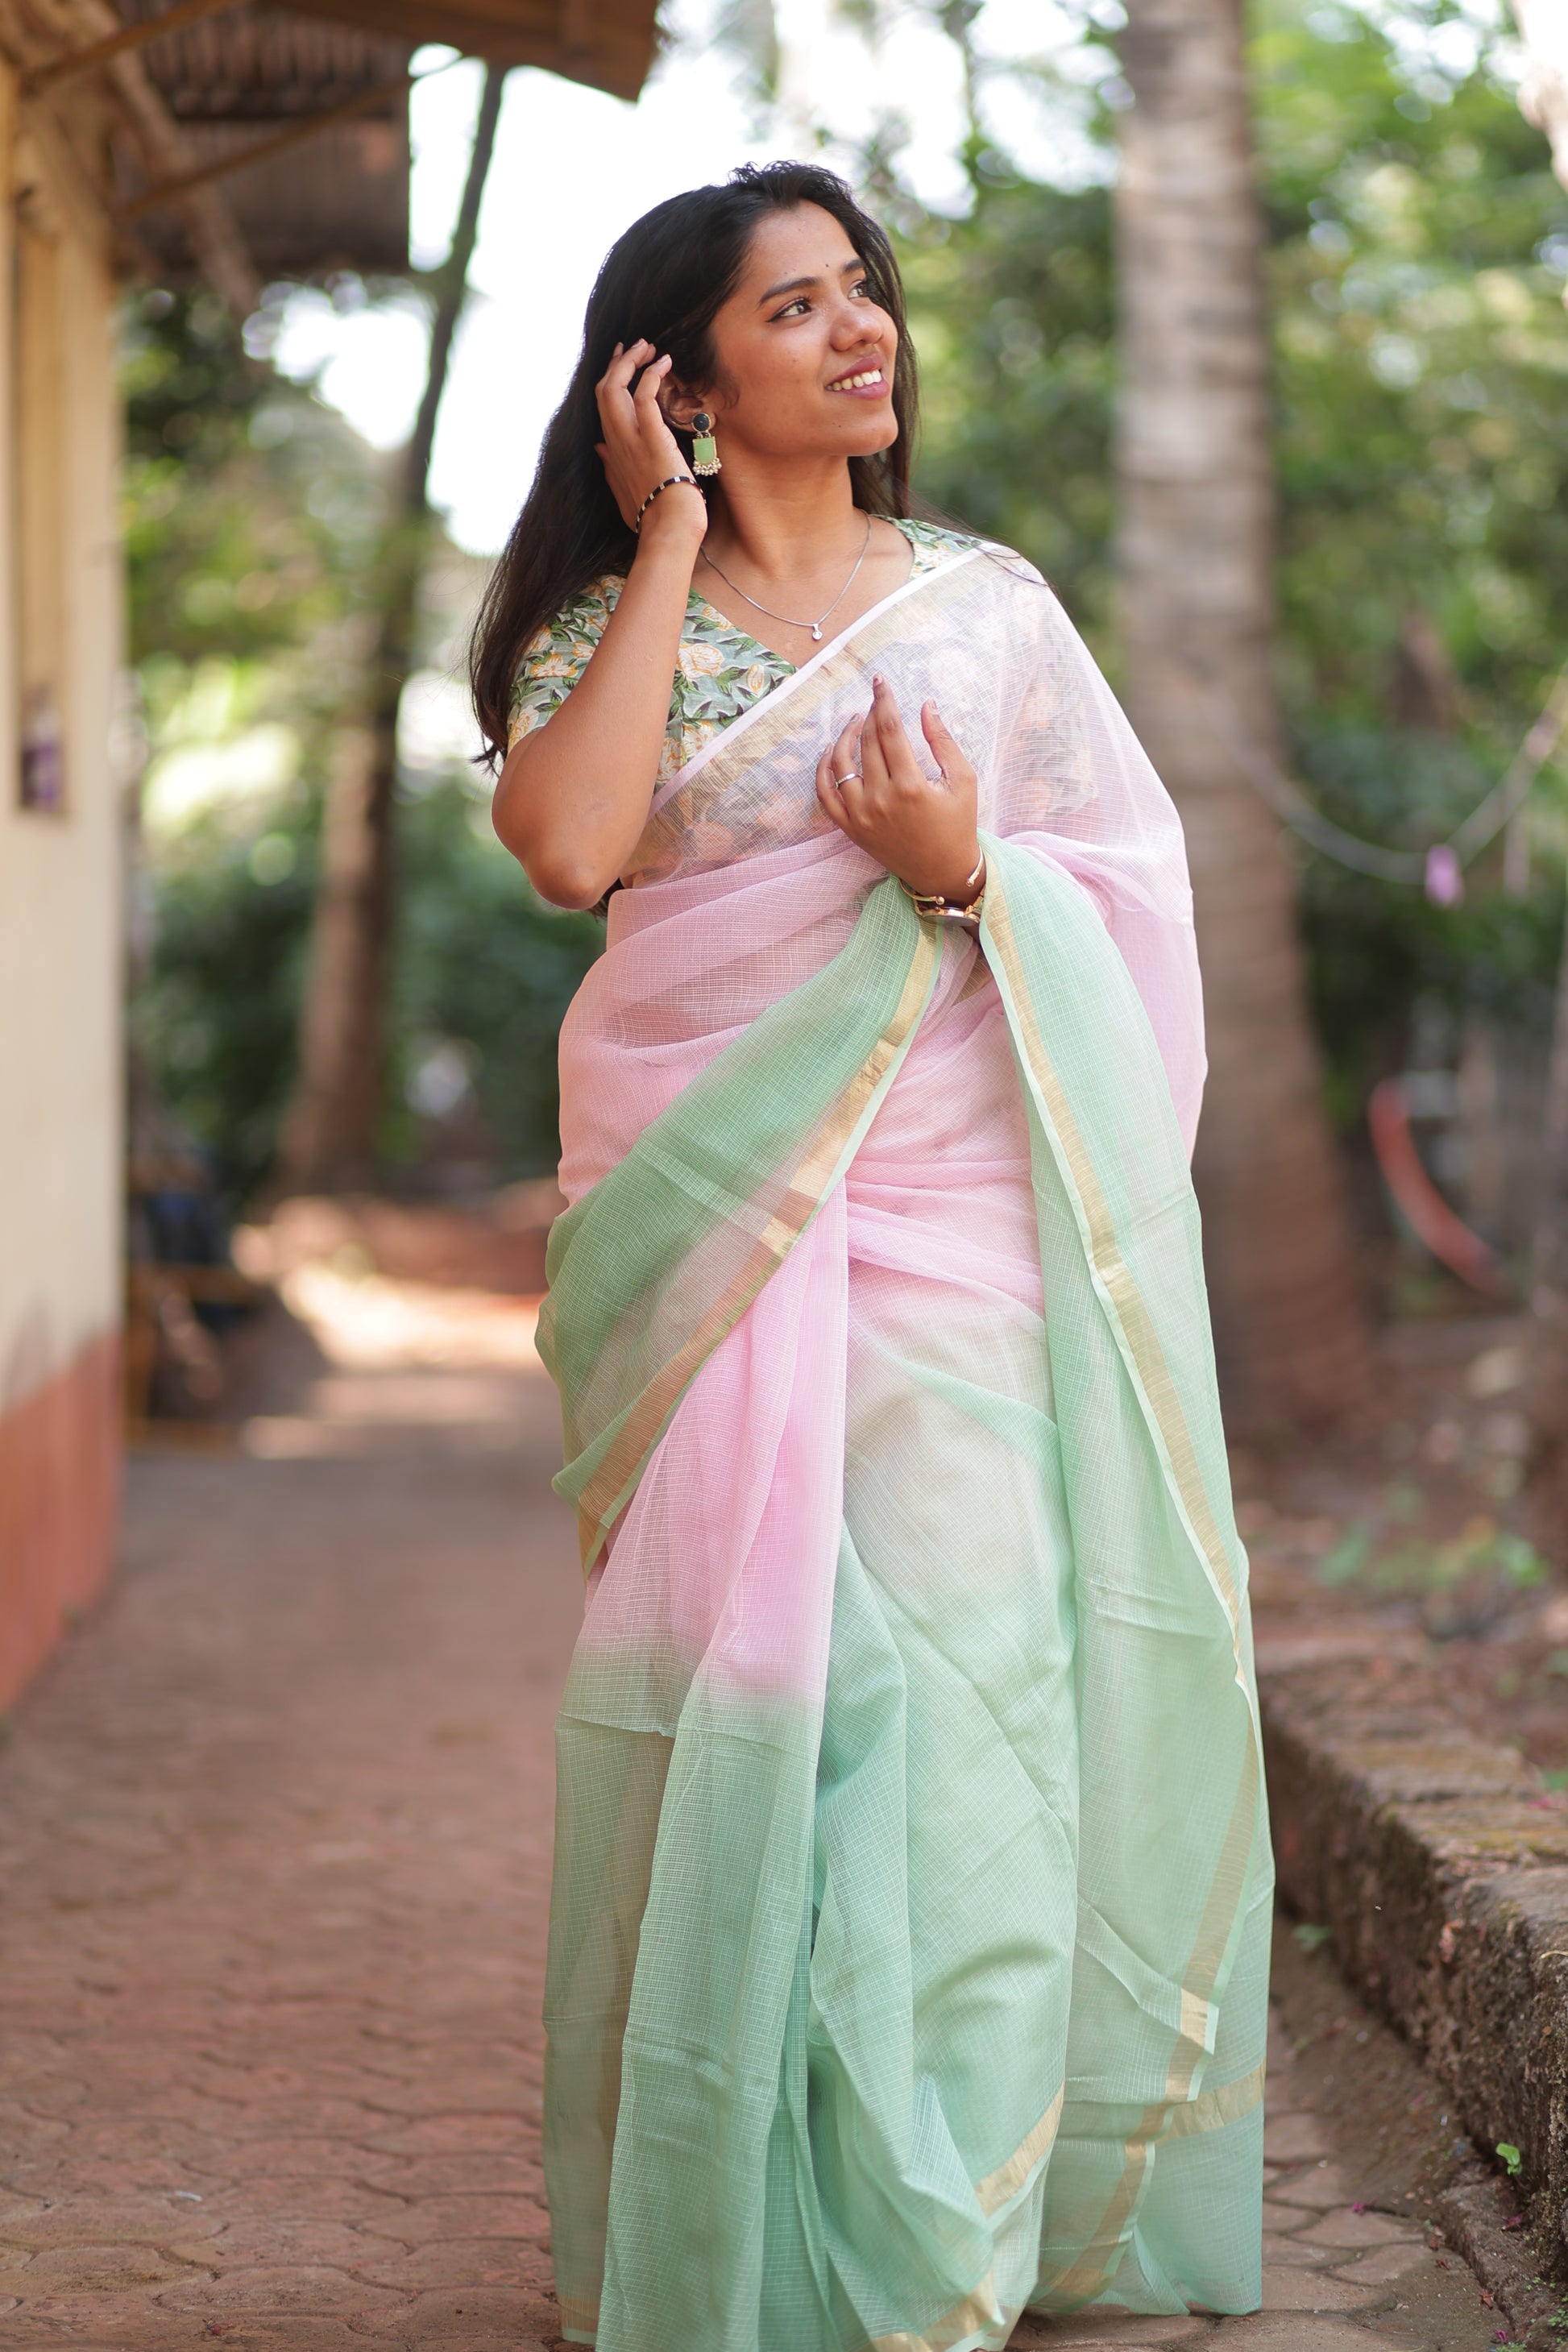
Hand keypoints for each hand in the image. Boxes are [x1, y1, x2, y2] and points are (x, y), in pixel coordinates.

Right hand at [594, 339, 706, 545]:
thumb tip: (599, 451)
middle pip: (603, 391)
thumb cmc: (653, 517)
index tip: (620, 365)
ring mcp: (631, 439)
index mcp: (612, 453)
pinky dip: (652, 374)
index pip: (603, 408)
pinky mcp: (651, 437)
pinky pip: (643, 396)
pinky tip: (664, 362)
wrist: (669, 528)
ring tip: (648, 347)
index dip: (610, 382)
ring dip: (630, 362)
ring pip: (614, 388)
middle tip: (635, 346)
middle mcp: (616, 442)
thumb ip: (610, 469)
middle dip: (617, 364)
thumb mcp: (623, 493)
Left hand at [815, 678, 980, 902]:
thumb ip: (943, 740)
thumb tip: (927, 705)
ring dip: (845, 736)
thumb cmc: (958, 824)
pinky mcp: (851, 829)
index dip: (883, 700)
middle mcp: (881, 799)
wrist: (942, 871)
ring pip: (841, 764)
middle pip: (866, 742)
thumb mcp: (963, 780)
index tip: (880, 681)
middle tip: (874, 702)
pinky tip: (830, 752)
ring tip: (854, 722)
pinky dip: (823, 771)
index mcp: (911, 785)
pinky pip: (825, 795)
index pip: (889, 729)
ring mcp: (861, 815)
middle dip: (868, 715)